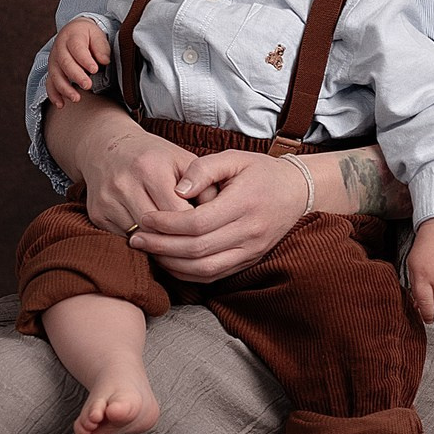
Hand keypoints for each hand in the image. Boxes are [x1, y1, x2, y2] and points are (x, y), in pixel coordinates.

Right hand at [47, 18, 113, 107]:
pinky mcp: (52, 71)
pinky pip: (49, 84)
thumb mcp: (97, 35)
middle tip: (87, 85)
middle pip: (65, 63)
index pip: (77, 48)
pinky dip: (54, 95)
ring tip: (76, 98)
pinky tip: (61, 104)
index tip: (95, 69)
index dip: (85, 59)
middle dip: (76, 76)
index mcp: (72, 36)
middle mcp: (59, 48)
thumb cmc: (88, 36)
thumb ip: (101, 47)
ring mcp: (54, 61)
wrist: (72, 31)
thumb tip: (104, 61)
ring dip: (65, 88)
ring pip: (56, 75)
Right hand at [80, 123, 199, 238]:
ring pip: (140, 238)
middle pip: (157, 230)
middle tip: (193, 243)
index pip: (178, 213)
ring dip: (159, 244)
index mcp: (150, 168)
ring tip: (175, 240)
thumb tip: (219, 216)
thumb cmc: (154, 156)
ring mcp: (107, 201)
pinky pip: (124, 239)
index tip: (206, 230)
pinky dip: (140, 241)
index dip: (194, 226)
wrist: (107, 147)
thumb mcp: (183, 161)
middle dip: (177, 239)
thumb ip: (205, 186)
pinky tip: (152, 235)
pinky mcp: (97, 214)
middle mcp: (124, 184)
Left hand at [132, 146, 310, 280]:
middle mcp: (249, 232)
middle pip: (197, 250)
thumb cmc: (262, 172)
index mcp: (244, 203)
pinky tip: (169, 262)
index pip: (197, 223)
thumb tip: (178, 189)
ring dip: (171, 264)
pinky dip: (188, 274)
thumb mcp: (235, 158)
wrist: (298, 193)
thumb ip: (203, 168)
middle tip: (136, 238)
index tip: (145, 218)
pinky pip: (214, 276)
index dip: (167, 224)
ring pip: (204, 269)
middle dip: (161, 246)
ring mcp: (251, 251)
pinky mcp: (249, 261)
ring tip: (148, 251)